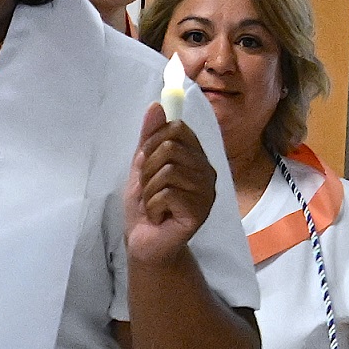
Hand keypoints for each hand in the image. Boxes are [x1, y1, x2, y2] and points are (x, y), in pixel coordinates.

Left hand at [124, 102, 216, 267]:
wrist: (144, 243)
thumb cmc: (145, 206)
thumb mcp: (141, 166)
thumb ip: (149, 138)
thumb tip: (156, 106)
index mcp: (195, 157)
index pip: (176, 127)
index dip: (152, 143)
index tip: (146, 164)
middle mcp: (206, 172)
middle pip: (170, 147)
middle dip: (147, 169)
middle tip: (149, 190)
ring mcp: (206, 193)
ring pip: (167, 171)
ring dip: (149, 190)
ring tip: (154, 205)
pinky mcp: (199, 212)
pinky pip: (168, 193)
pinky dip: (153, 206)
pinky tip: (159, 217)